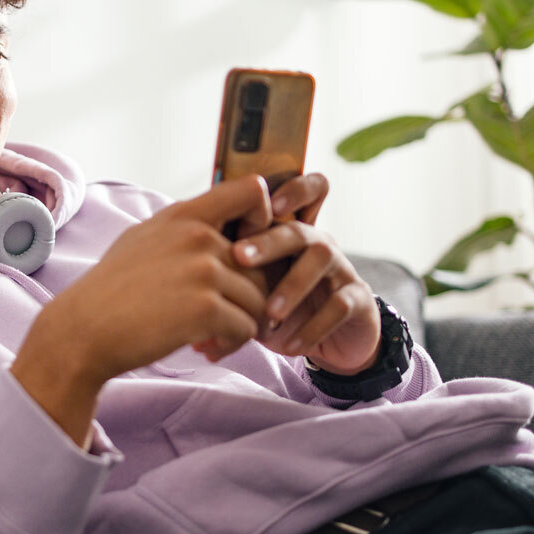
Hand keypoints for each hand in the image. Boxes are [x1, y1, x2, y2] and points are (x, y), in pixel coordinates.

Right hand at [18, 173, 273, 386]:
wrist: (83, 331)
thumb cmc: (110, 291)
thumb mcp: (143, 239)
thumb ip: (183, 229)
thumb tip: (218, 228)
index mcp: (184, 216)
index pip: (253, 191)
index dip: (264, 219)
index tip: (247, 253)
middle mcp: (198, 236)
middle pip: (261, 265)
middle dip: (245, 298)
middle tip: (220, 320)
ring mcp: (204, 271)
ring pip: (258, 300)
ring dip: (240, 325)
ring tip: (211, 338)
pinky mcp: (206, 308)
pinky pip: (247, 328)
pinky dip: (231, 345)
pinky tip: (206, 349)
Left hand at [194, 173, 379, 373]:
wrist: (329, 339)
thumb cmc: (281, 306)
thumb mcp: (254, 287)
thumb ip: (228, 272)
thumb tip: (176, 274)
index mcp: (290, 233)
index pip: (300, 192)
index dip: (289, 189)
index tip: (259, 205)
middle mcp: (318, 243)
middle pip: (300, 229)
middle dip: (269, 241)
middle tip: (239, 258)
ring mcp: (341, 269)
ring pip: (323, 259)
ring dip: (292, 285)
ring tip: (268, 313)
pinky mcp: (357, 300)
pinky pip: (339, 304)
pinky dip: (312, 326)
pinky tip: (288, 344)